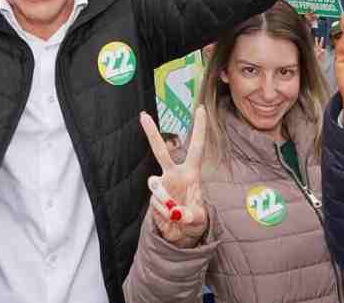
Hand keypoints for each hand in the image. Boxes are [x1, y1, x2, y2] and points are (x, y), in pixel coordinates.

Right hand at [139, 107, 208, 247]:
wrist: (181, 234)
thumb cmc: (194, 219)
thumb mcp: (199, 219)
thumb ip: (190, 215)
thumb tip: (178, 213)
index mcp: (191, 173)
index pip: (197, 147)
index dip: (199, 129)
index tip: (200, 109)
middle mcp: (174, 174)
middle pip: (161, 151)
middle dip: (151, 133)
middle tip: (143, 116)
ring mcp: (162, 185)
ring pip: (154, 184)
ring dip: (165, 201)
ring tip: (175, 214)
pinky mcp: (152, 197)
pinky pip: (154, 203)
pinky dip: (163, 214)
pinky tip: (169, 218)